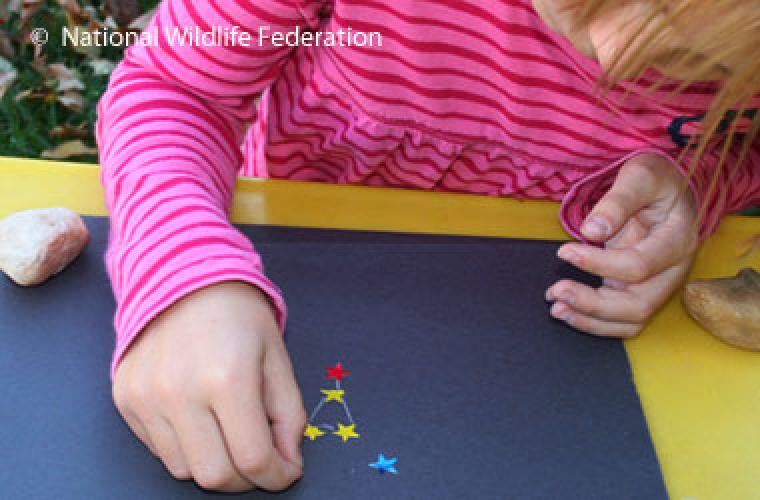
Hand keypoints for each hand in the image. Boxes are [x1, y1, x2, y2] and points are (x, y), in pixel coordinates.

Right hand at [112, 282, 305, 491]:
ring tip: (228, 430)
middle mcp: (180, 392)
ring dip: (213, 462)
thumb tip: (288, 462)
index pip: (253, 459)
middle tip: (260, 458)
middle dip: (245, 478)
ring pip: (183, 470)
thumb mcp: (278, 358)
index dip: (276, 476)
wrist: (181, 277)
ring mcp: (146, 398)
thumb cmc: (238, 315)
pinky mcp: (125, 400)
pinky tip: (199, 417)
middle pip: (214, 476)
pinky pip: (158, 450)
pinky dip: (185, 447)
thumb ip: (289, 415)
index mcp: (227, 378)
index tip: (286, 471)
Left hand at [546, 153, 698, 336]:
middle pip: (638, 304)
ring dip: (591, 320)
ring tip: (556, 308)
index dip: (598, 264)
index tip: (564, 252)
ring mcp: (659, 285)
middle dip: (593, 304)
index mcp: (677, 240)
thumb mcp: (641, 175)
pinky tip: (568, 312)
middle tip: (556, 291)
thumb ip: (618, 201)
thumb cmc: (657, 181)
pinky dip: (595, 323)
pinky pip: (624, 321)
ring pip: (631, 321)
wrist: (670, 190)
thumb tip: (593, 230)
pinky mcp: (642, 291)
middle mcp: (673, 270)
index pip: (638, 265)